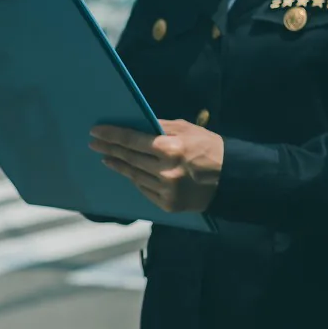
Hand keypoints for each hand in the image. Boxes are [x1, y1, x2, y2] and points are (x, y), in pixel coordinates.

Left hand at [89, 119, 224, 213]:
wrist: (233, 179)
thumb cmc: (209, 148)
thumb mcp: (188, 129)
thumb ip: (161, 127)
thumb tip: (136, 124)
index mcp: (170, 148)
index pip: (132, 140)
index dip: (111, 135)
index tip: (95, 132)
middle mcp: (165, 170)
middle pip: (129, 158)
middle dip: (109, 149)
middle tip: (94, 144)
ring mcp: (165, 190)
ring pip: (133, 175)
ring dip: (118, 165)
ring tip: (106, 158)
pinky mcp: (167, 204)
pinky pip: (144, 189)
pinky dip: (134, 179)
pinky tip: (126, 172)